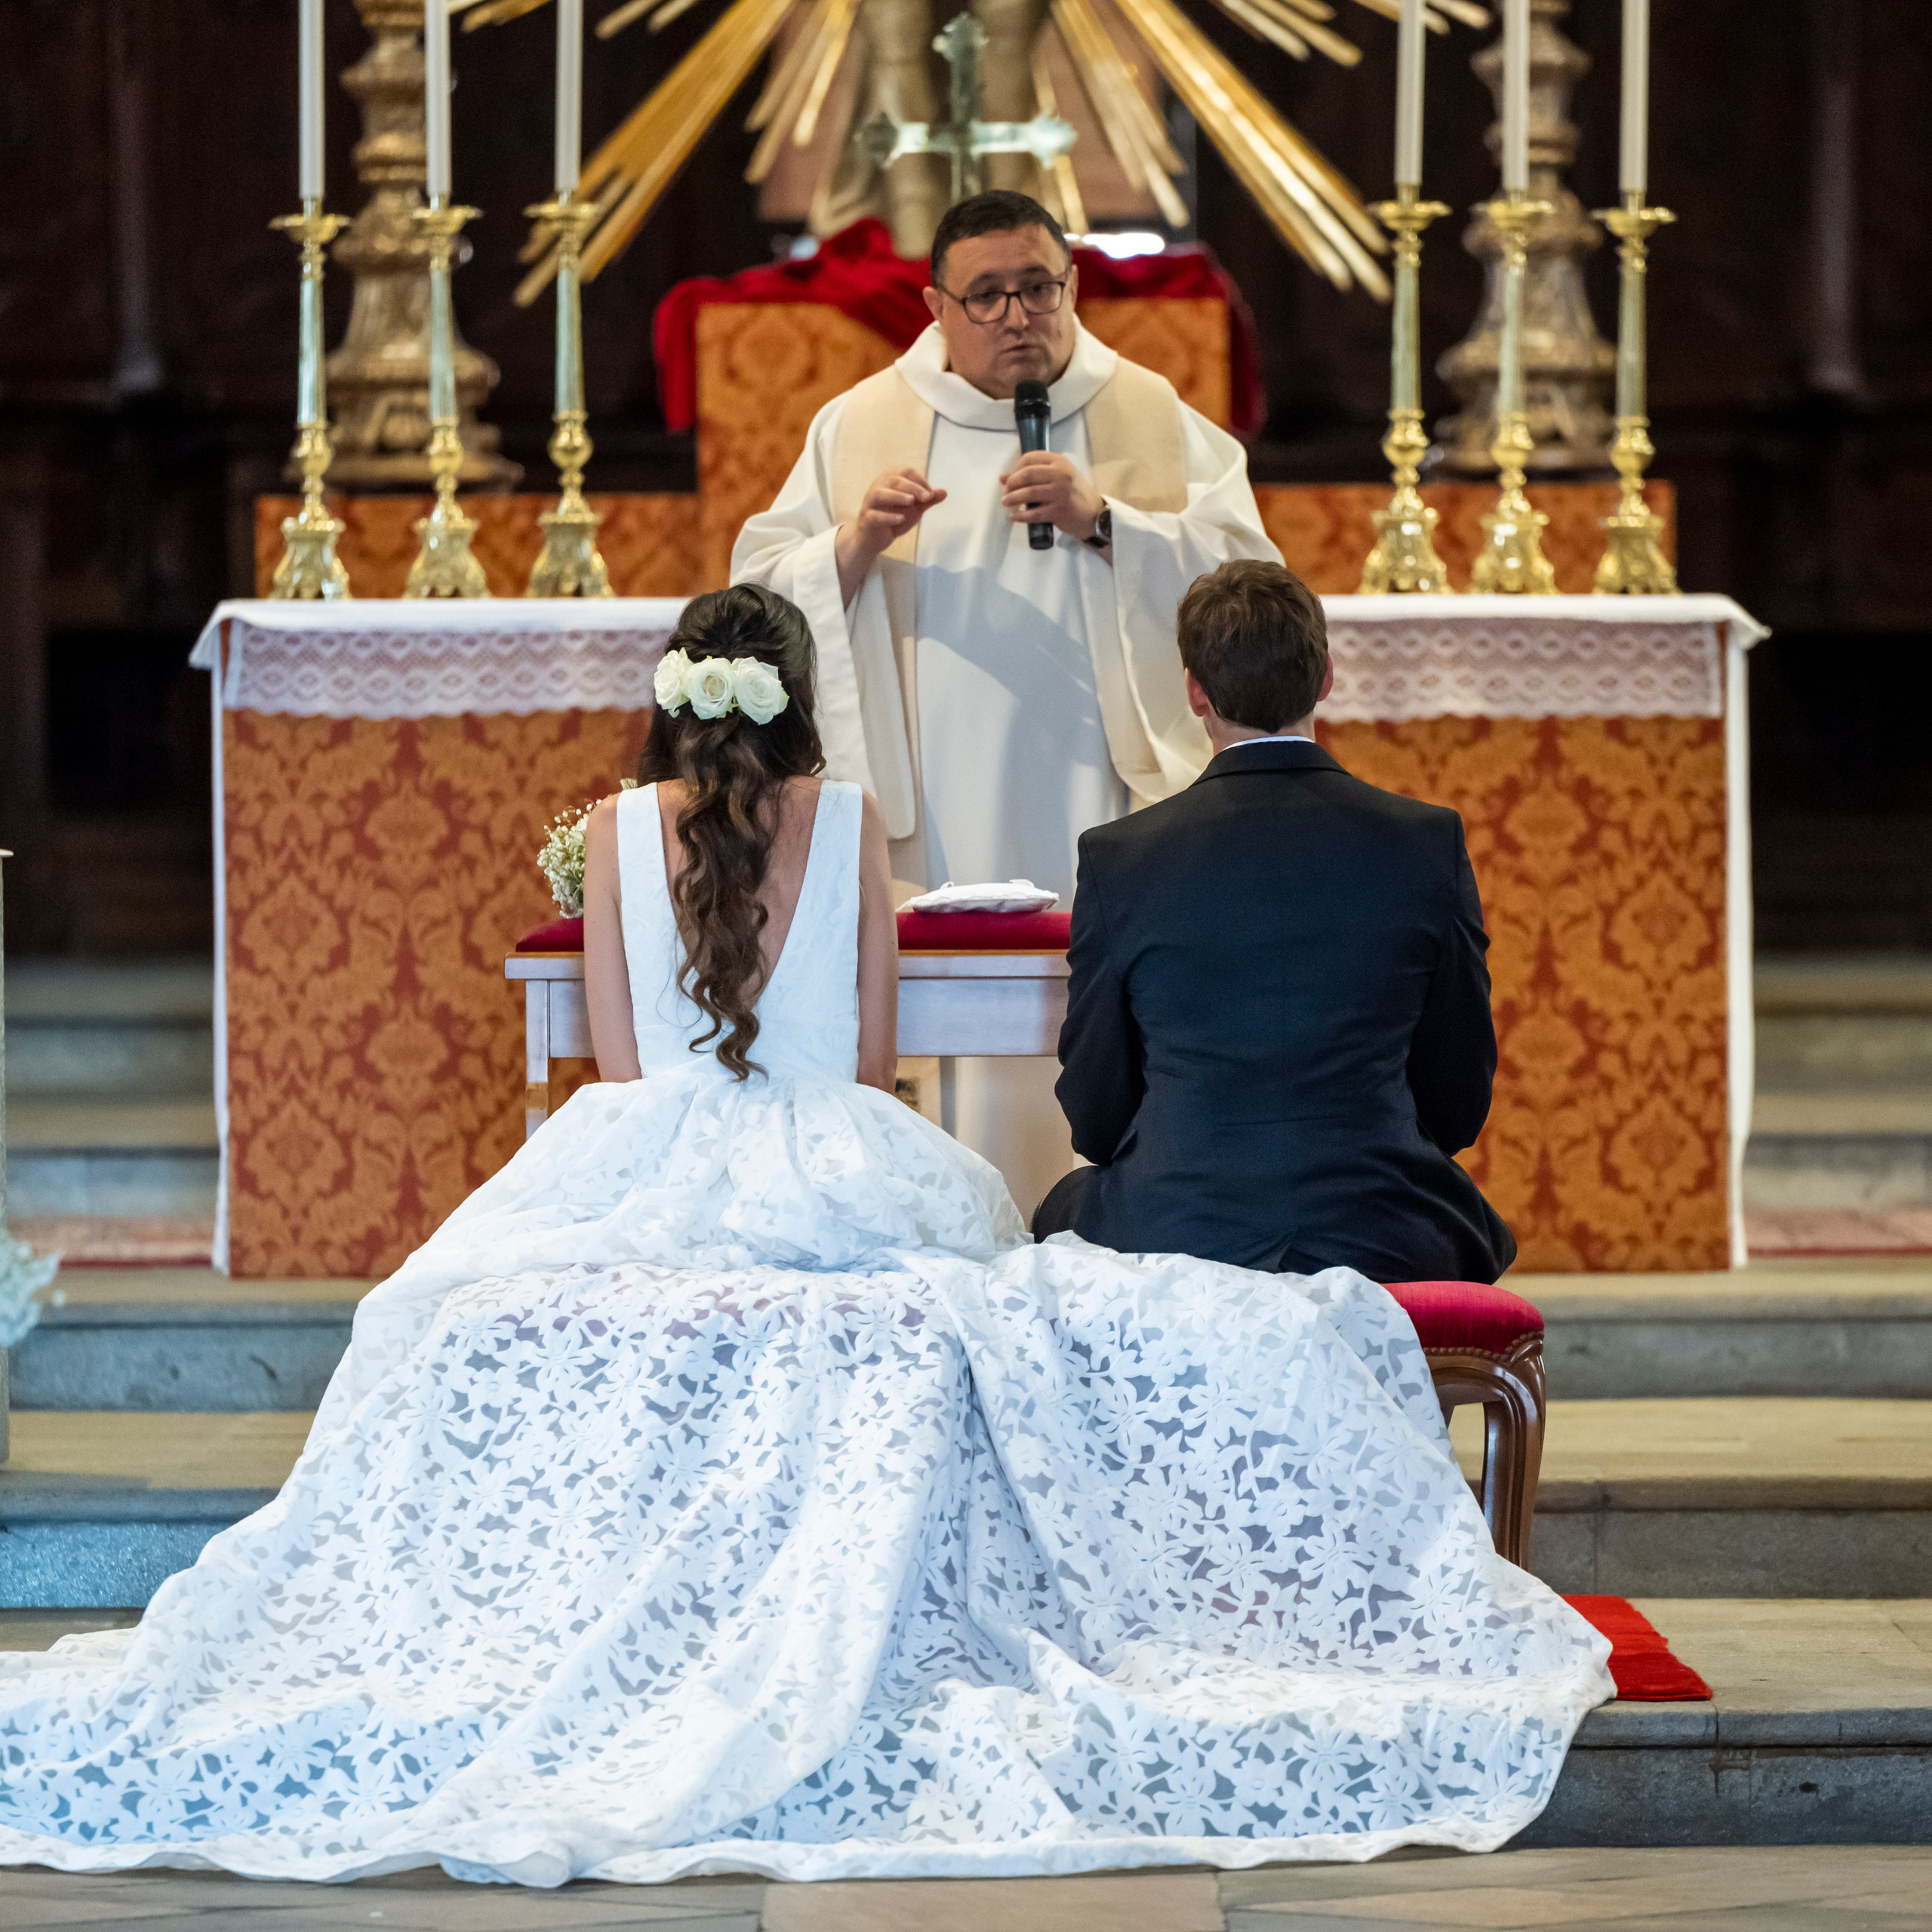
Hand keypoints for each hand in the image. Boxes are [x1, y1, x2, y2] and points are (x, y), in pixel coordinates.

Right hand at [835, 467, 944, 605]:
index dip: (919, 480)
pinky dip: (888, 517)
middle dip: (913, 487)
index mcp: (889, 480)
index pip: (905, 472)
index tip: (931, 494)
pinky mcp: (867, 519)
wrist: (874, 538)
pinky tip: (900, 519)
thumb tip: (944, 492)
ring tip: (912, 501)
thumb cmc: (894, 518)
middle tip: (927, 497)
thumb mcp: (914, 508)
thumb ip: (927, 500)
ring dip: (897, 496)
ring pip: (880, 494)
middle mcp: (878, 487)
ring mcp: (870, 503)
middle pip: (894, 480)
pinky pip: (875, 515)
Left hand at [1000, 452, 1104, 542]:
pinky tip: (1014, 516)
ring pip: (1028, 493)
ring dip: (1012, 499)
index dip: (1015, 469)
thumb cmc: (1073, 493)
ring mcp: (1060, 493)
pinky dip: (1020, 516)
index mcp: (1060, 461)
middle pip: (1026, 474)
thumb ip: (1033, 475)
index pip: (1029, 458)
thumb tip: (1003, 478)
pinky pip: (1033, 513)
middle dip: (1011, 484)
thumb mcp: (1057, 477)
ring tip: (1006, 503)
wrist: (1094, 513)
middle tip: (1006, 492)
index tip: (1011, 479)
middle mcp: (1061, 474)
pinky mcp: (1059, 511)